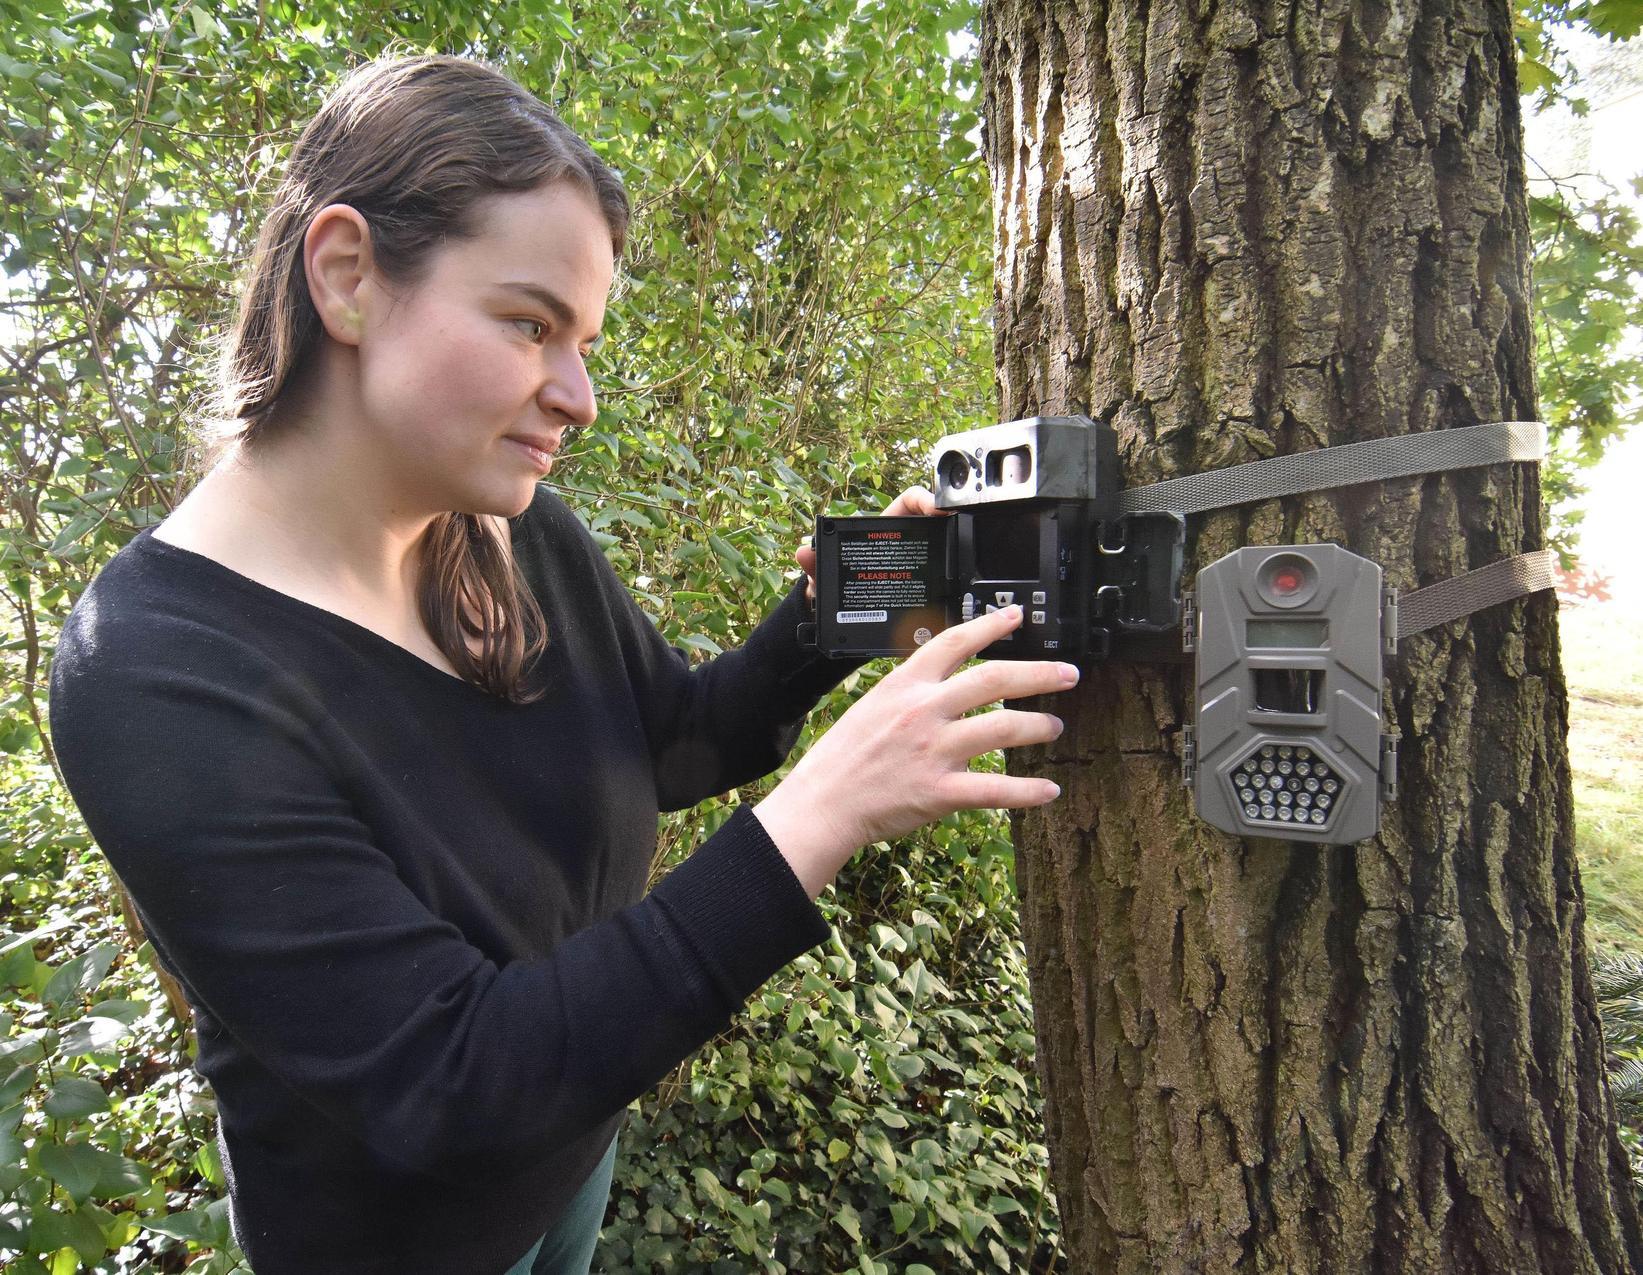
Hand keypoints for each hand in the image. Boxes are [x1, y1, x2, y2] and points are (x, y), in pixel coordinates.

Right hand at [754, 604, 1075, 897]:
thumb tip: (946, 675)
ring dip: (1038, 726)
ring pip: (1004, 728)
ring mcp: (934, 751)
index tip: (1019, 616)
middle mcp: (924, 711)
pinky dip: (1029, 792)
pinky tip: (1049, 791)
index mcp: (905, 685)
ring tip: (1053, 727)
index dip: (992, 625)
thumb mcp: (873, 704)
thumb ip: (912, 688)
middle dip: (1040, 673)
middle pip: (995, 679)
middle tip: (1068, 674)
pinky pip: (996, 789)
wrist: (823, 802)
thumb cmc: (844, 756)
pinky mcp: (940, 791)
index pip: (956, 642)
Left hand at [794, 485, 951, 604]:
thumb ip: (814, 564)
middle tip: (956, 527)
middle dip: (949, 521)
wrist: (841, 619)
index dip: (924, 499)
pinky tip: (956, 589)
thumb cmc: (833, 587)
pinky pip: (940, 584)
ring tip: (961, 555)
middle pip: (934, 524)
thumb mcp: (822, 576)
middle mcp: (903, 545)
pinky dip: (950, 584)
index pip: (909, 502)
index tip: (936, 508)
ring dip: (954, 549)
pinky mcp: (922, 591)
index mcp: (882, 531)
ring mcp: (915, 567)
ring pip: (942, 552)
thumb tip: (804, 551)